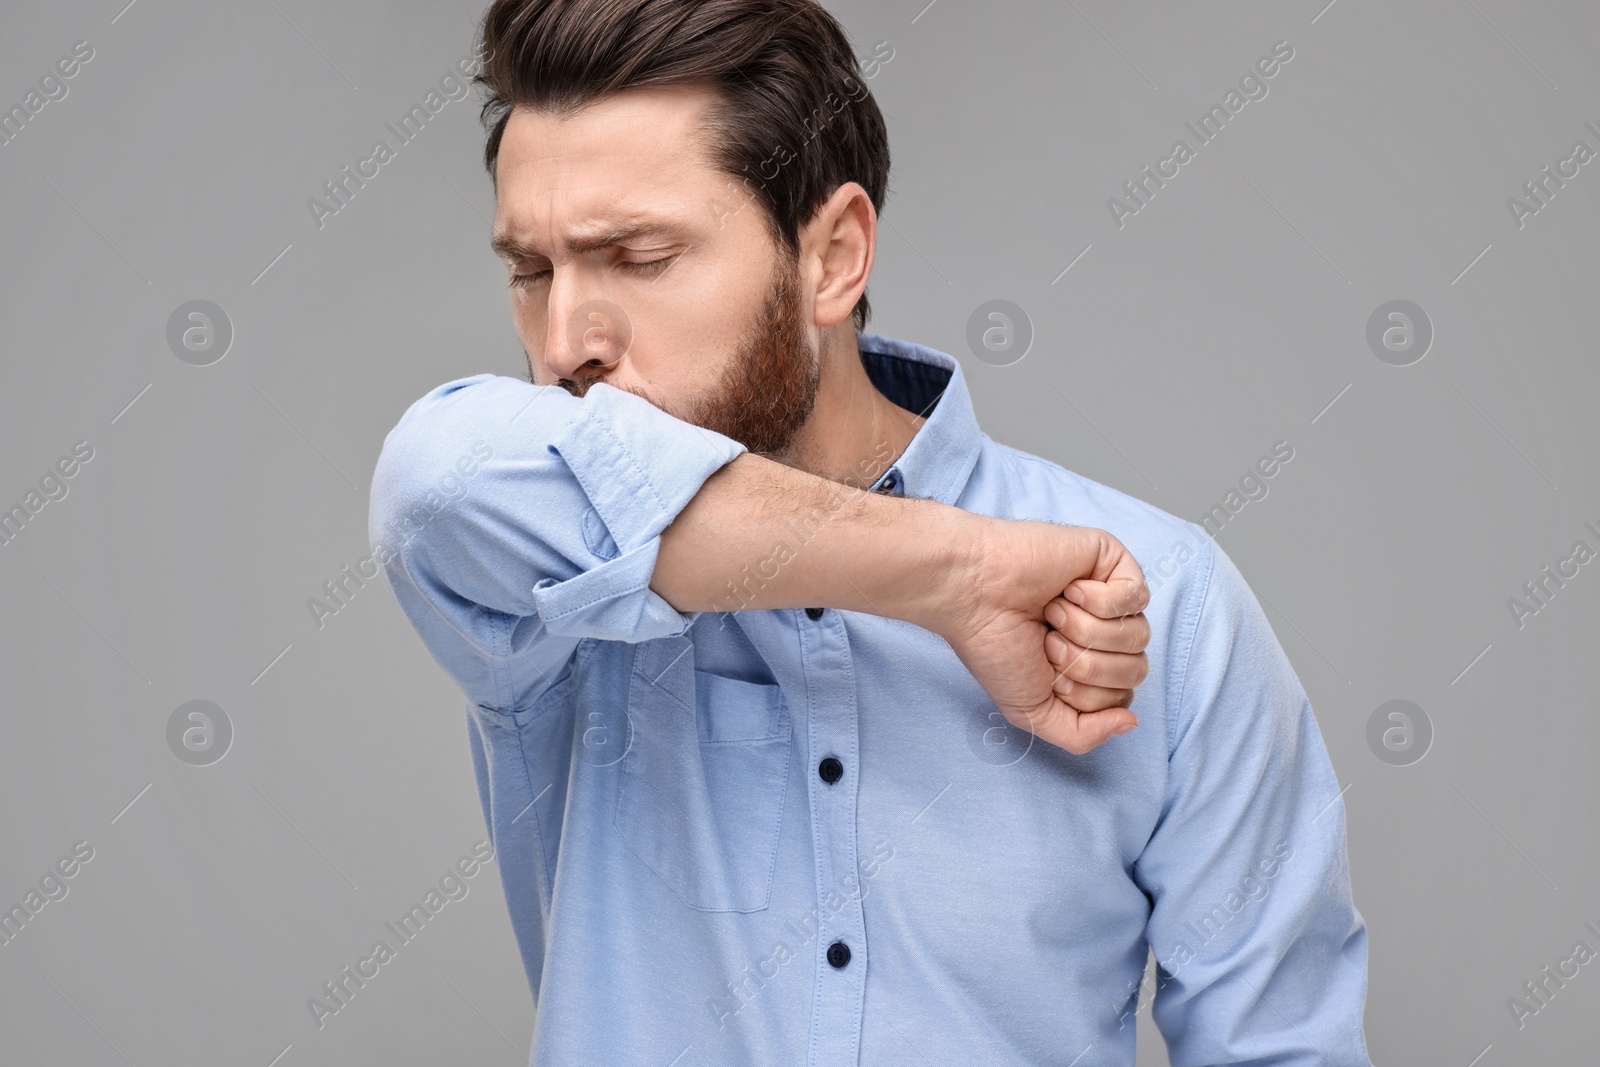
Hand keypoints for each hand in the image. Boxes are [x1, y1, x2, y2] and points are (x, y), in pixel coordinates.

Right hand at [935, 516, 1149, 754]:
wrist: (974, 595)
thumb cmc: (994, 646)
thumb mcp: (1032, 712)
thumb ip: (1083, 735)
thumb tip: (1131, 722)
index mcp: (1089, 665)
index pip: (1122, 697)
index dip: (1084, 694)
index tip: (1044, 669)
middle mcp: (1105, 632)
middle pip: (1135, 670)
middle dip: (1084, 664)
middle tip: (1047, 640)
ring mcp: (1112, 596)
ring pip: (1137, 636)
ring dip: (1085, 631)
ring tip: (1052, 613)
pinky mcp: (1113, 561)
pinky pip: (1136, 597)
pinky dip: (1097, 601)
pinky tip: (1066, 590)